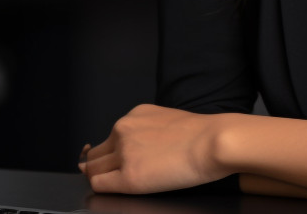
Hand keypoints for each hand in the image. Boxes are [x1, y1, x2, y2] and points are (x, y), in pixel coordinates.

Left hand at [78, 103, 228, 193]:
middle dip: (98, 167)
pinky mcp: (129, 177)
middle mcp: (123, 130)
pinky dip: (105, 188)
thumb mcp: (168, 121)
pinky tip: (121, 189)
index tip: (111, 164)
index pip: (107, 139)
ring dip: (101, 178)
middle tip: (111, 177)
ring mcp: (124, 153)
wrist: (214, 142)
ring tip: (118, 185)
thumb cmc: (202, 135)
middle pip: (94, 154)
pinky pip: (99, 184)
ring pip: (92, 170)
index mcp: (134, 116)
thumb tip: (137, 150)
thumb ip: (148, 131)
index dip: (107, 155)